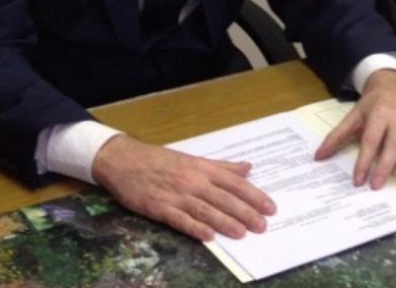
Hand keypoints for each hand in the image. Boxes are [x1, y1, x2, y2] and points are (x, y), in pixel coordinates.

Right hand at [91, 133, 275, 241]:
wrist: (126, 160)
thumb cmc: (161, 160)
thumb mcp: (193, 160)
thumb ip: (221, 167)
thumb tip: (247, 168)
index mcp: (202, 168)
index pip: (234, 183)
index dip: (253, 195)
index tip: (270, 207)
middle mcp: (193, 180)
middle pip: (223, 198)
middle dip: (245, 212)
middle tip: (263, 225)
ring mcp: (176, 194)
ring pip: (205, 210)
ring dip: (225, 222)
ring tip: (243, 233)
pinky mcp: (159, 207)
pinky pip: (180, 219)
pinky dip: (195, 228)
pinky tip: (208, 237)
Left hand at [313, 69, 395, 190]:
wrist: (393, 84)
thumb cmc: (372, 103)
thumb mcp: (354, 115)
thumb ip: (338, 136)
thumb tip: (319, 157)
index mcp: (379, 116)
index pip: (371, 140)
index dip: (365, 160)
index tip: (358, 179)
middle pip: (392, 146)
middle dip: (385, 166)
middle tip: (376, 186)